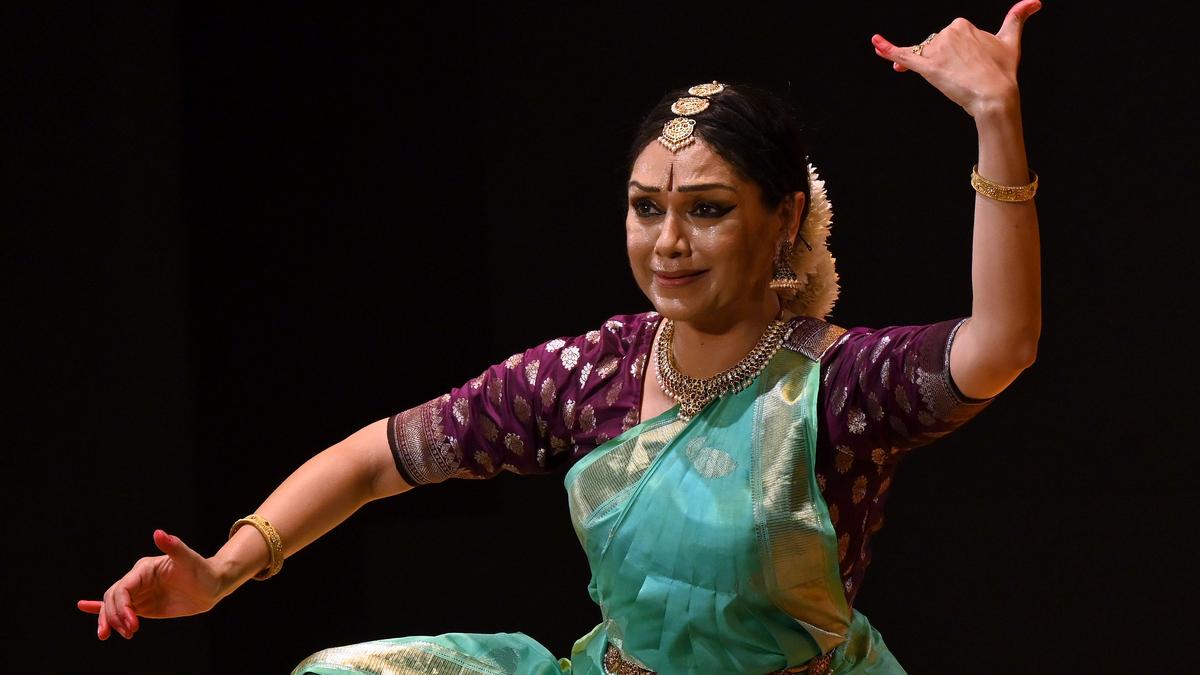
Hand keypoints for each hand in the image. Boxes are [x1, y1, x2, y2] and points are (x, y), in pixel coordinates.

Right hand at [78, 529, 224, 639]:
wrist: (211, 585)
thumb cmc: (202, 570)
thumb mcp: (189, 560)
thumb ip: (174, 547)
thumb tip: (158, 533)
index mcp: (144, 568)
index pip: (123, 588)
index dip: (123, 606)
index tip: (133, 623)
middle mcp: (138, 580)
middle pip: (114, 598)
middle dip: (115, 616)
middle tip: (129, 631)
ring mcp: (139, 593)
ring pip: (113, 606)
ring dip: (109, 620)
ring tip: (108, 635)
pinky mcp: (143, 605)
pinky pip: (120, 608)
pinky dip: (101, 608)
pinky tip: (86, 607)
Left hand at [869, 0, 1041, 116]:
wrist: (995, 95)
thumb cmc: (1003, 71)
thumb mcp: (1010, 41)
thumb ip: (1017, 18)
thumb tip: (1034, 2)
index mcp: (963, 24)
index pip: (948, 39)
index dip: (950, 54)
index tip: (962, 66)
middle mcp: (948, 32)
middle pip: (934, 48)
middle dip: (941, 62)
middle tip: (960, 76)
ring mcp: (937, 50)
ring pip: (922, 56)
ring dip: (927, 67)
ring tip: (947, 79)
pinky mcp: (927, 67)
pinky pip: (902, 55)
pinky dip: (887, 49)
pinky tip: (875, 43)